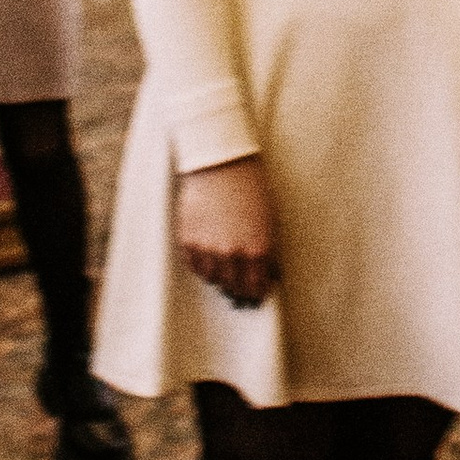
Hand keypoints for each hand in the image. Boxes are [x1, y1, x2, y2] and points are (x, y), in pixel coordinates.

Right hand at [180, 157, 278, 309]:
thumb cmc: (250, 187)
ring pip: (212, 279)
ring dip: (219, 278)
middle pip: (233, 287)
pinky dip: (202, 266)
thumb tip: (271, 275)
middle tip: (240, 290)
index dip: (256, 294)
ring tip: (224, 272)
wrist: (219, 163)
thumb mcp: (270, 220)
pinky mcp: (188, 241)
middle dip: (238, 289)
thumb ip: (270, 252)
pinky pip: (195, 266)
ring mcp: (207, 249)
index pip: (256, 287)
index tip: (256, 295)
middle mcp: (232, 254)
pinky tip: (208, 259)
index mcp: (257, 249)